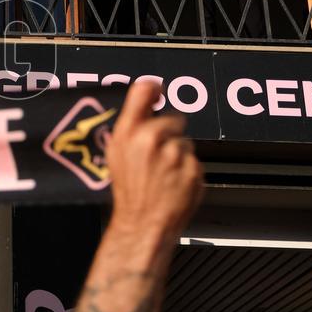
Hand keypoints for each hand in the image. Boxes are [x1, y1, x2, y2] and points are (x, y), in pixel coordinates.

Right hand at [106, 82, 202, 244]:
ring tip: (164, 171)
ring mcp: (174, 154)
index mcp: (128, 133)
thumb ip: (130, 125)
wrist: (143, 222)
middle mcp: (151, 139)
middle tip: (156, 153)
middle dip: (168, 132)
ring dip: (178, 153)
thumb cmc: (129, 191)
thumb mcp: (116, 153)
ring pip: (185, 141)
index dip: (154, 89)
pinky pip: (195, 160)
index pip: (144, 91)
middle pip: (173, 117)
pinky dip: (188, 169)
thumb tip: (145, 102)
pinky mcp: (192, 169)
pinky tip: (174, 181)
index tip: (158, 91)